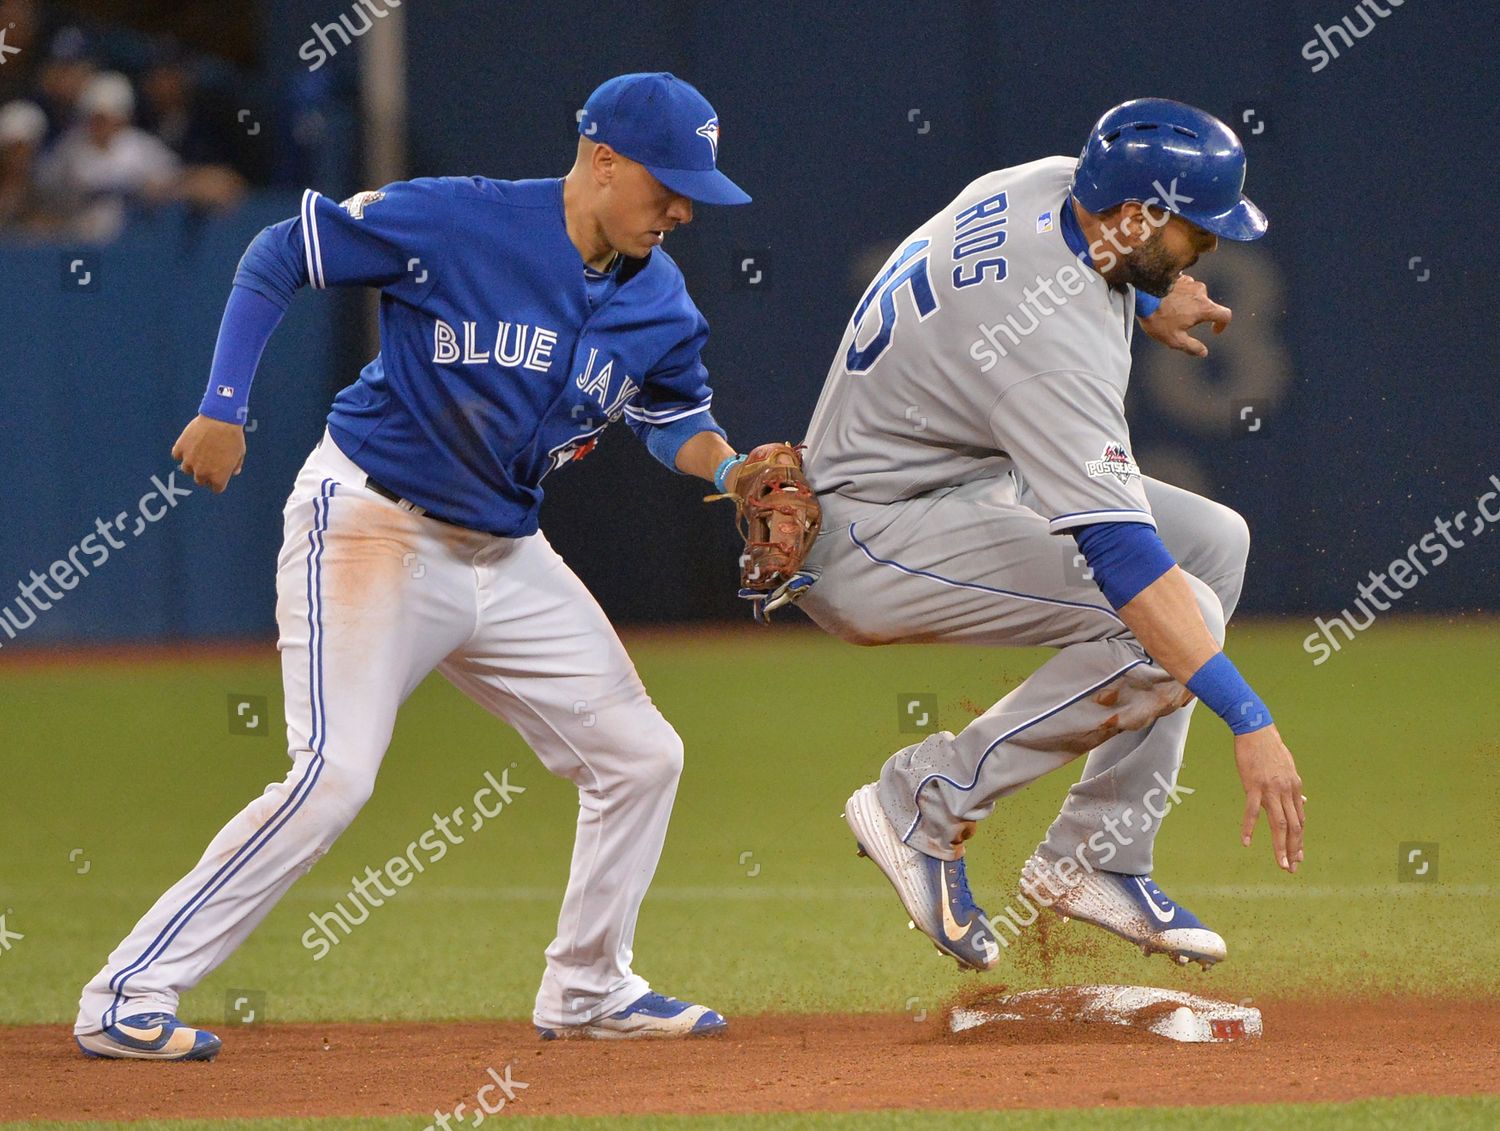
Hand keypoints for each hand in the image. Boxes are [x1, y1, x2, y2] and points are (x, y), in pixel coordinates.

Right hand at [172, 414, 245, 493]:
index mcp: (218, 478)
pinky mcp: (180, 449)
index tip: (219, 473)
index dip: (218, 481)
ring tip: (199, 451)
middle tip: (209, 460)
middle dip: (205, 473)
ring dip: (192, 463)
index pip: (216, 488)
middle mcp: (202, 473)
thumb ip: (235, 466)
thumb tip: (232, 472)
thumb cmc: (233, 437)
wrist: (220, 419)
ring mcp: (189, 461)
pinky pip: (177, 455)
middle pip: (200, 480)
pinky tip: (189, 444)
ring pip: (187, 469)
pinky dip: (182, 451)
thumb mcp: (240, 453)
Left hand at [1140, 274, 1230, 357]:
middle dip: (1197, 315)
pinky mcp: (1178, 276)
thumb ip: (1192, 347)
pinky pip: (1183, 287)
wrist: (1140, 295)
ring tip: (1167, 311)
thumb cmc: (1158, 318)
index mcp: (1204, 308)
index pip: (1225, 315)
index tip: (1213, 330)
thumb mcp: (1175, 339)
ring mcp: (1189, 282)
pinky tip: (1164, 301)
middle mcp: (1201, 292)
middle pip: (1206, 305)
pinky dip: (1178, 294)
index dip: (1222, 325)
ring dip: (1187, 303)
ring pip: (1194, 295)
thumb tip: (1203, 352)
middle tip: (1178, 323)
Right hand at [1233, 724, 1304, 872]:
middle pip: (1294, 826)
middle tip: (1292, 868)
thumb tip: (1303, 800)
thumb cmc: (1269, 748)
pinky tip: (1247, 842)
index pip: (1300, 820)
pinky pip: (1252, 811)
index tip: (1298, 857)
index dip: (1300, 840)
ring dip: (1280, 846)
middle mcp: (1287, 791)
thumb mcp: (1288, 767)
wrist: (1256, 729)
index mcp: (1295, 788)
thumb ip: (1294, 787)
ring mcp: (1271, 790)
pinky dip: (1249, 828)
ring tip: (1281, 864)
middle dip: (1294, 850)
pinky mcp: (1254, 786)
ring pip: (1279, 823)